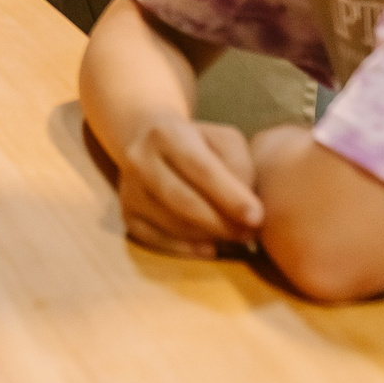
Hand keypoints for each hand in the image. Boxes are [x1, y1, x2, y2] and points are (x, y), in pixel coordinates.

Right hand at [116, 114, 262, 258]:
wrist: (146, 138)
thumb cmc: (197, 142)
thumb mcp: (223, 139)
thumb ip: (239, 167)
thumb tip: (245, 211)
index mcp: (166, 133)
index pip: (200, 168)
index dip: (230, 196)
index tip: (257, 217)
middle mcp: (139, 159)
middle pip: (182, 200)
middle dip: (221, 222)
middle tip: (250, 234)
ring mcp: (129, 189)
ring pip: (171, 223)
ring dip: (208, 236)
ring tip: (236, 236)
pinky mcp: (126, 213)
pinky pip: (155, 240)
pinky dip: (185, 249)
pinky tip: (209, 247)